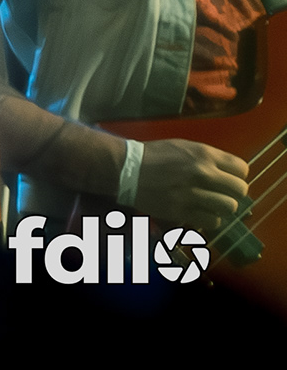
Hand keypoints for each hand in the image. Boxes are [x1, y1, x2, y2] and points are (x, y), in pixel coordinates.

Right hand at [134, 138, 248, 232]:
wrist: (126, 169)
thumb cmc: (155, 155)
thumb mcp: (184, 147)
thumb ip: (208, 158)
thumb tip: (229, 173)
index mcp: (203, 154)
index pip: (242, 169)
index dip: (237, 176)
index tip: (227, 179)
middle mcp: (202, 173)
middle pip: (239, 190)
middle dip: (233, 193)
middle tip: (221, 193)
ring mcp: (192, 194)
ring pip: (229, 207)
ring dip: (222, 207)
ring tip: (210, 204)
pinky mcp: (182, 211)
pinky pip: (213, 222)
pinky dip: (210, 219)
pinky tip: (200, 212)